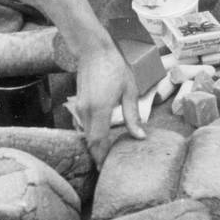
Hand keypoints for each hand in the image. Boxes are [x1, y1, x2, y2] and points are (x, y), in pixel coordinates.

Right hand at [74, 41, 144, 166]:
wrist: (93, 50)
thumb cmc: (114, 67)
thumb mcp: (129, 91)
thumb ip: (132, 116)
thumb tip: (140, 136)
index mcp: (100, 109)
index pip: (98, 141)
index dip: (101, 157)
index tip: (106, 169)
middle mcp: (86, 110)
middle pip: (89, 141)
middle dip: (97, 155)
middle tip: (106, 168)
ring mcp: (80, 107)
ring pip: (85, 134)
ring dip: (94, 145)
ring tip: (105, 155)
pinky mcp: (79, 103)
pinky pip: (84, 125)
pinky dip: (91, 134)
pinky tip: (101, 137)